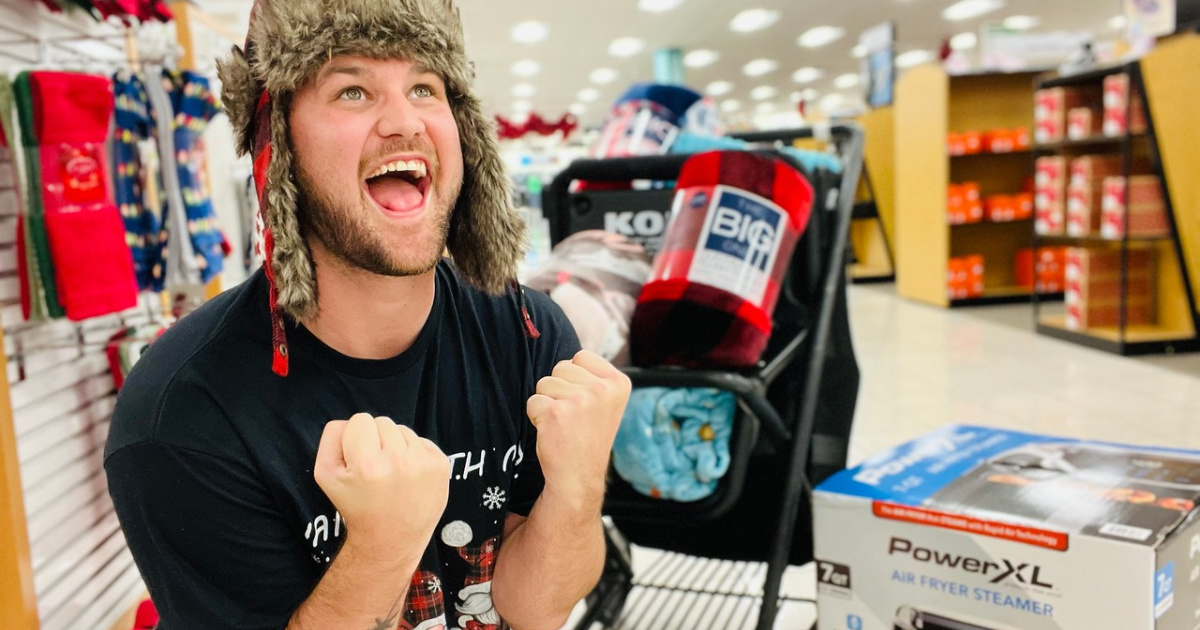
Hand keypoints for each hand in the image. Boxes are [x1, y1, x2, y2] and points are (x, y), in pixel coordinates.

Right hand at [314, 414, 450, 556]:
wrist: (391, 540)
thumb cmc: (356, 506)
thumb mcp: (326, 476)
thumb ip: (332, 438)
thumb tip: (349, 421)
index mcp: (368, 465)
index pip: (360, 419)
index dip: (355, 437)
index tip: (357, 459)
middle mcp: (399, 461)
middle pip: (383, 422)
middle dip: (376, 440)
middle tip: (375, 470)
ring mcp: (424, 464)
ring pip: (403, 430)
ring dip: (396, 446)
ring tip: (391, 474)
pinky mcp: (441, 466)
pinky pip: (422, 440)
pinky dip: (414, 453)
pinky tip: (408, 476)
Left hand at [526, 350, 631, 508]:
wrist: (579, 476)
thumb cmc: (587, 436)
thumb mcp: (605, 402)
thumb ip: (593, 377)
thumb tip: (570, 358)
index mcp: (619, 382)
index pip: (581, 357)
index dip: (575, 379)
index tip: (584, 403)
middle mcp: (602, 389)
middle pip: (560, 367)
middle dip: (559, 389)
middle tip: (572, 417)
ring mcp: (580, 400)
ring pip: (544, 383)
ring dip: (547, 403)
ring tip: (563, 424)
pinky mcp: (556, 412)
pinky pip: (532, 401)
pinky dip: (536, 416)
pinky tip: (553, 432)